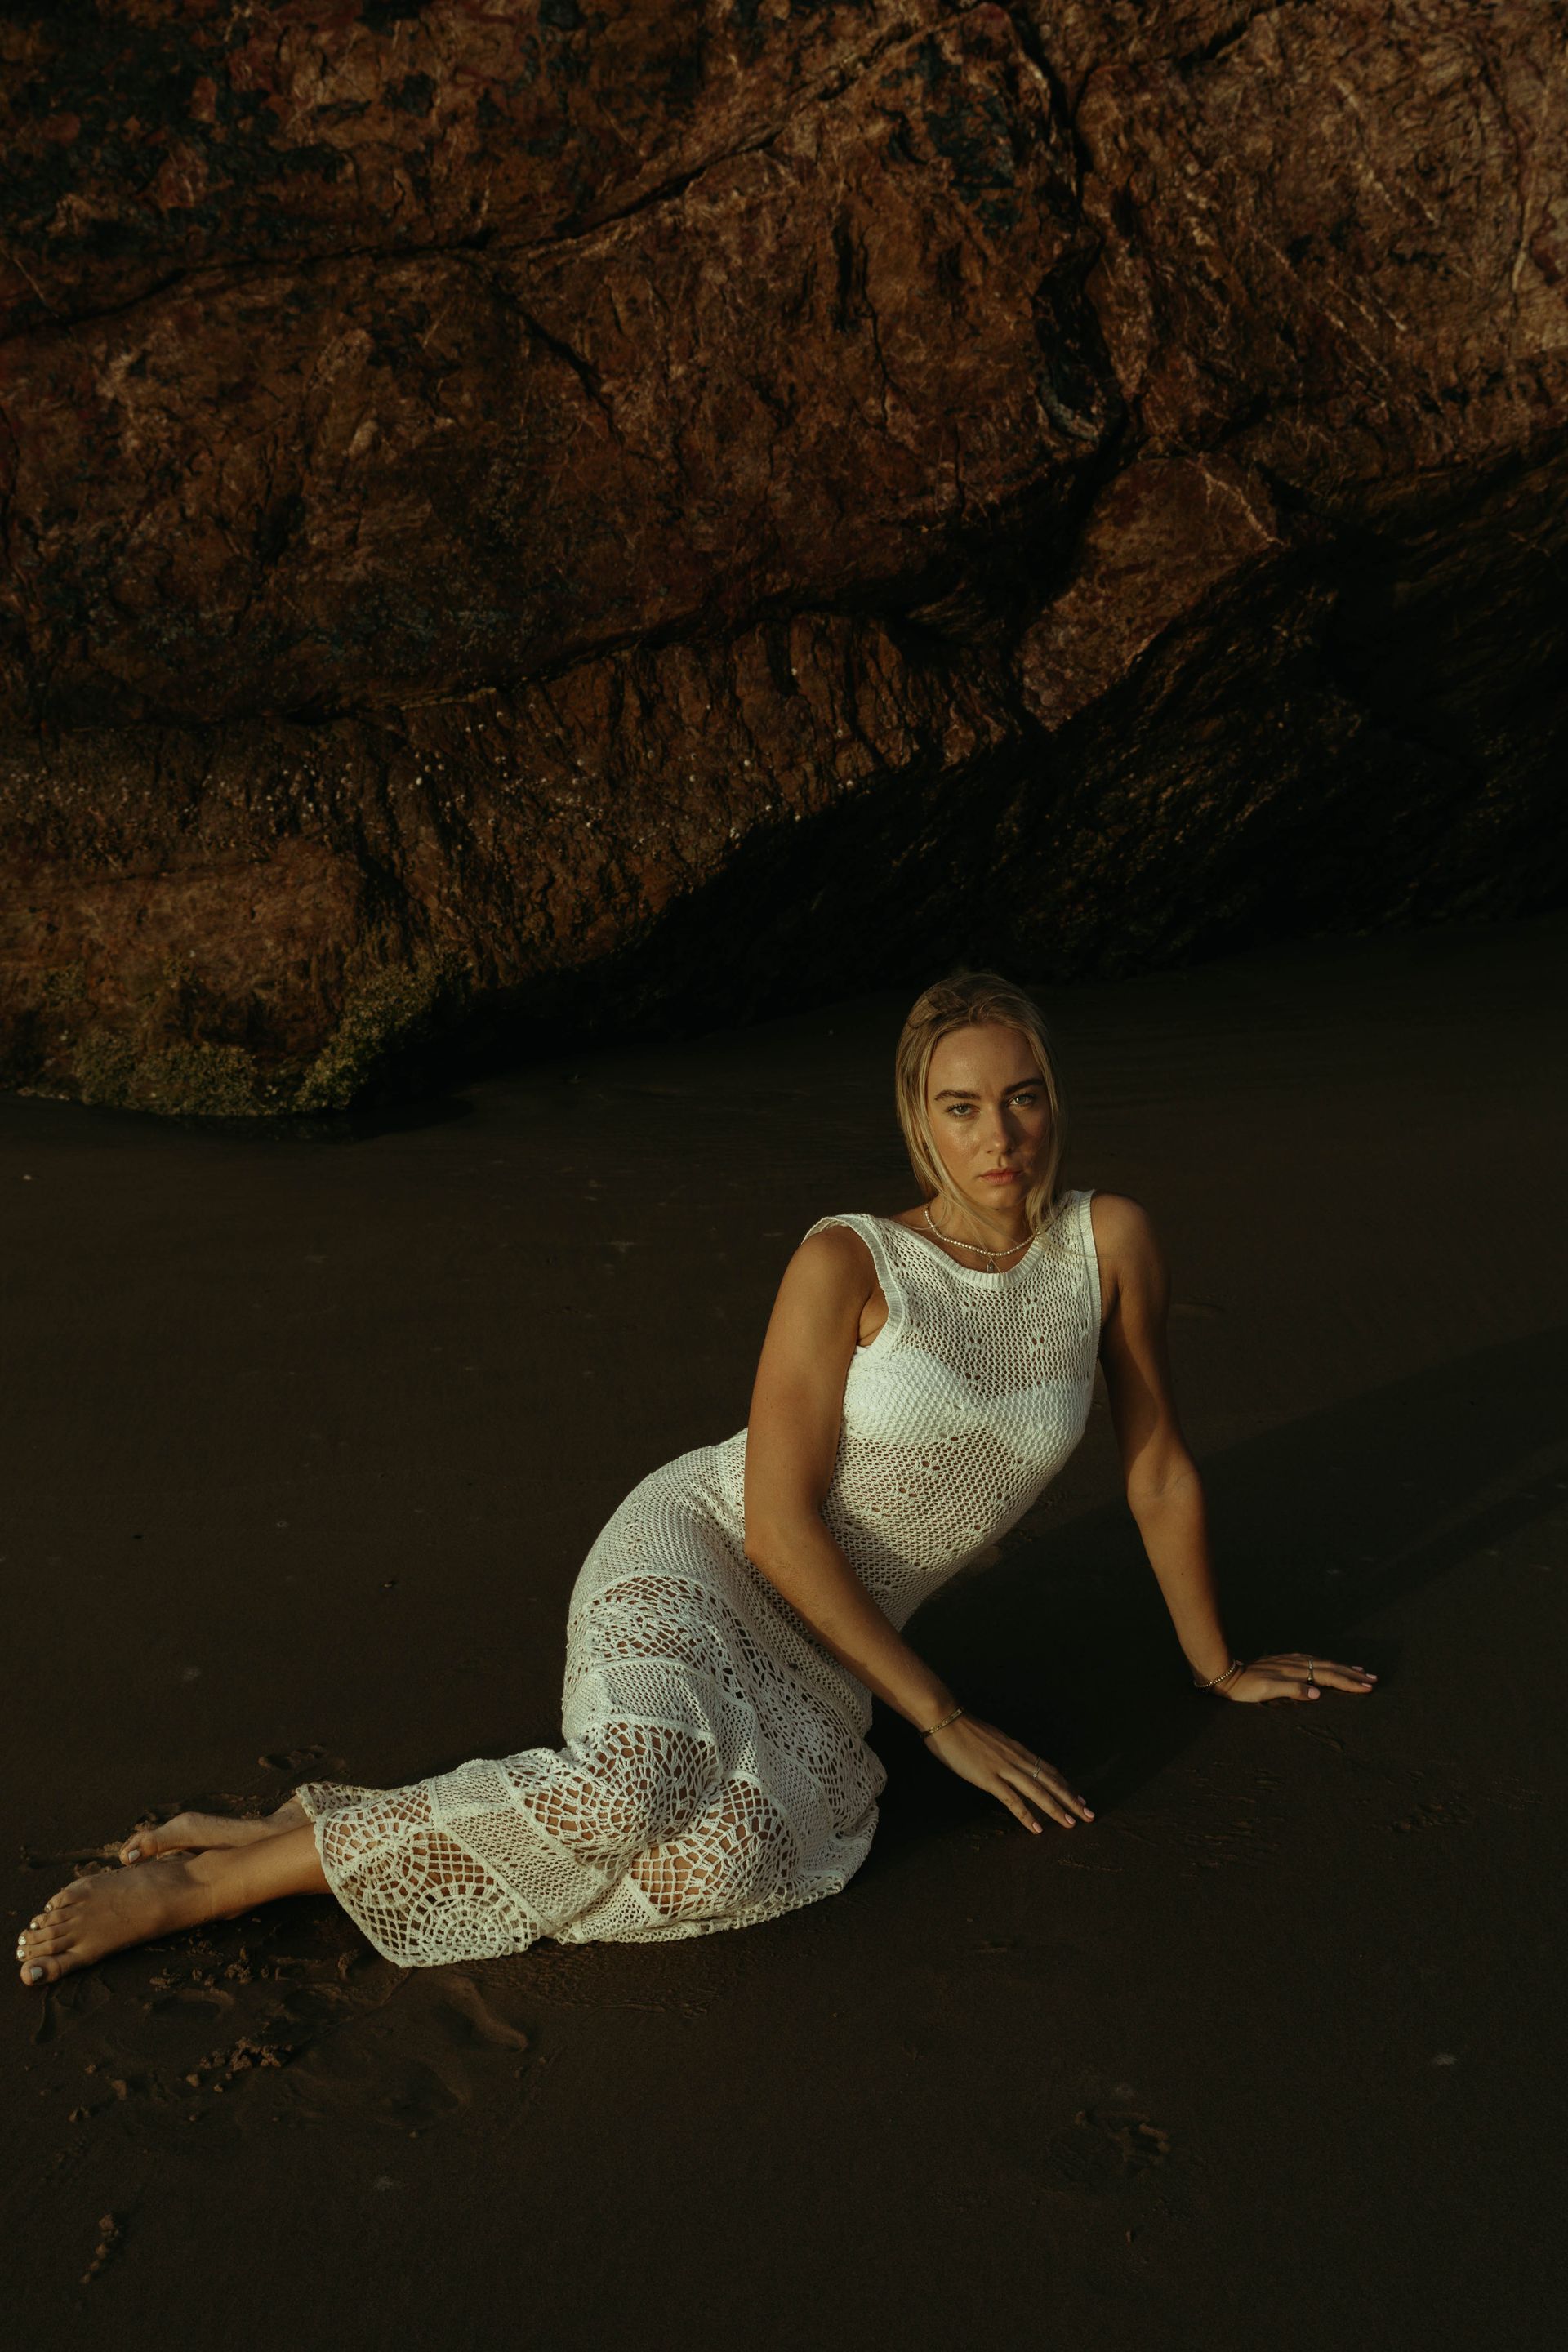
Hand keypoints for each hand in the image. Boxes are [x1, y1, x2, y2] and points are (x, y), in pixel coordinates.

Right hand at [924, 1713, 1093, 1832]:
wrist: (946, 1719)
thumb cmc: (963, 1729)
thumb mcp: (991, 1741)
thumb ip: (1003, 1753)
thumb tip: (1009, 1764)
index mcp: (1017, 1750)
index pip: (1048, 1770)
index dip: (1066, 1785)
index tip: (1080, 1798)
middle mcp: (1017, 1758)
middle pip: (1050, 1781)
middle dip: (1071, 1799)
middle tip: (1089, 1815)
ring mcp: (1004, 1768)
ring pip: (1038, 1791)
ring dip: (1056, 1808)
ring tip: (1071, 1824)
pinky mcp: (989, 1778)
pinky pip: (1012, 1800)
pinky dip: (1027, 1815)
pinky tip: (1037, 1828)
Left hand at [1219, 1651, 1377, 1703]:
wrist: (1227, 1674)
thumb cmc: (1247, 1687)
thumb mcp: (1268, 1691)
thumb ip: (1293, 1690)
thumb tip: (1318, 1694)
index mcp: (1296, 1671)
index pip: (1329, 1676)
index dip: (1349, 1682)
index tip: (1367, 1687)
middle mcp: (1296, 1663)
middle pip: (1331, 1667)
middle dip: (1352, 1674)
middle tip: (1373, 1679)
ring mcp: (1291, 1661)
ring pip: (1324, 1663)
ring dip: (1343, 1668)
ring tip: (1360, 1671)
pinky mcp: (1285, 1661)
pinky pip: (1313, 1662)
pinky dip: (1327, 1665)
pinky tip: (1330, 1666)